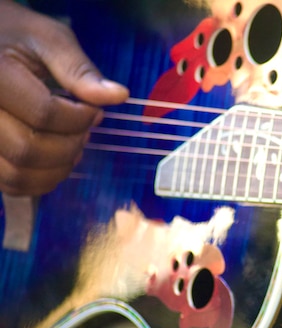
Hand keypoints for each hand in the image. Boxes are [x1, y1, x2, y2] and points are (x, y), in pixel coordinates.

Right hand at [0, 1, 127, 195]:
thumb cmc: (15, 37)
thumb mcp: (48, 39)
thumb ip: (80, 70)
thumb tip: (118, 96)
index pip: (43, 114)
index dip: (80, 118)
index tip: (95, 111)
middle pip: (28, 149)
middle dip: (70, 145)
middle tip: (85, 130)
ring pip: (17, 174)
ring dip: (58, 168)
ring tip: (72, 145)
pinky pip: (10, 183)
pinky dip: (41, 181)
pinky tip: (56, 161)